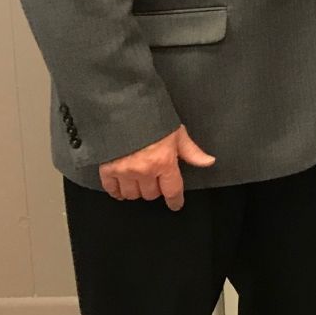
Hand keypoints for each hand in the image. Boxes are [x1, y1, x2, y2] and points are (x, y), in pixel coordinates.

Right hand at [98, 124, 215, 210]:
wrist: (124, 109)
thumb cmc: (153, 119)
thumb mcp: (177, 133)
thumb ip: (192, 152)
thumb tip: (208, 162)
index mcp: (164, 162)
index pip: (172, 190)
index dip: (175, 200)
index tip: (176, 204)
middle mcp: (144, 171)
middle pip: (151, 194)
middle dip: (156, 189)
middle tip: (156, 180)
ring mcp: (124, 172)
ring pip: (133, 195)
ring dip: (138, 191)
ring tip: (140, 182)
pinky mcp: (107, 169)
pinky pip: (112, 190)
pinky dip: (117, 192)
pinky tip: (121, 189)